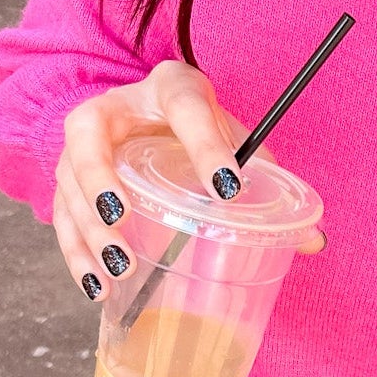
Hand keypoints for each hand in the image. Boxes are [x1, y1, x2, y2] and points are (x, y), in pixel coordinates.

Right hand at [52, 59, 326, 300]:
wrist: (155, 111)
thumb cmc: (201, 129)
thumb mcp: (236, 140)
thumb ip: (270, 183)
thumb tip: (313, 240)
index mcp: (170, 89)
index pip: (187, 109)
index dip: (207, 147)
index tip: (229, 188)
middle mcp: (114, 109)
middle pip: (90, 138)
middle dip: (102, 183)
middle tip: (125, 220)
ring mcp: (83, 145)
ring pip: (67, 183)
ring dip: (86, 229)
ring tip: (118, 268)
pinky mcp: (69, 181)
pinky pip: (62, 217)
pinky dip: (75, 254)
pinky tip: (97, 287)